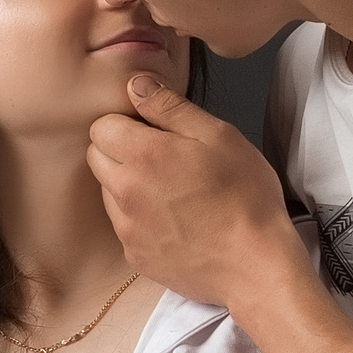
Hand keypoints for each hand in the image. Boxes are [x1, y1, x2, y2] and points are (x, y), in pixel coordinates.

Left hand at [87, 75, 305, 311]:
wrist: (256, 266)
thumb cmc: (246, 198)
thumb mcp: (220, 136)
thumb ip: (171, 107)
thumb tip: (136, 86)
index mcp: (143, 155)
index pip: (101, 126)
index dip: (127, 123)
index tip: (155, 132)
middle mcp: (125, 191)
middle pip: (96, 157)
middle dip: (120, 151)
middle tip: (163, 159)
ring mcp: (127, 227)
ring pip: (108, 191)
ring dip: (129, 185)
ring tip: (173, 192)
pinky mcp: (135, 255)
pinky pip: (124, 226)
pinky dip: (140, 218)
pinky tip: (175, 221)